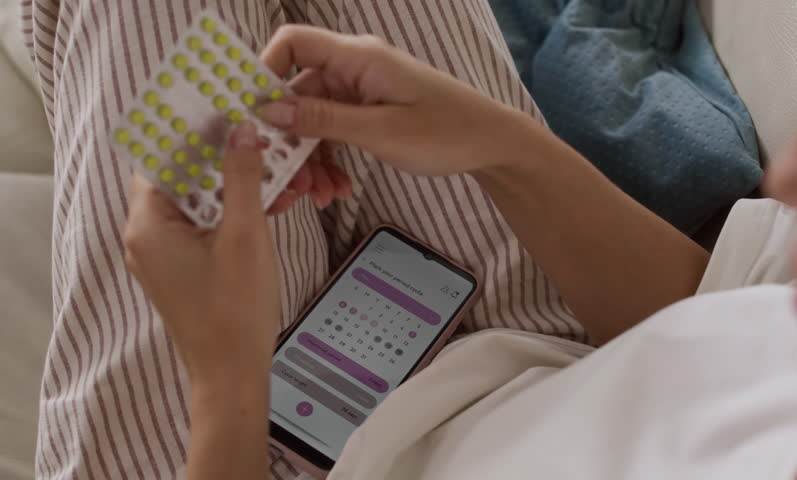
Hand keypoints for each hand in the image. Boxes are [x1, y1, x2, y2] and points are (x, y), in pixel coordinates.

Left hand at [123, 121, 281, 389]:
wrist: (233, 373)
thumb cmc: (235, 309)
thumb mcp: (245, 235)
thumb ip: (243, 178)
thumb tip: (242, 130)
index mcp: (148, 224)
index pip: (160, 159)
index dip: (191, 133)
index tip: (225, 112)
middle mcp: (147, 236)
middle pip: (182, 178)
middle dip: (224, 159)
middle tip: (259, 139)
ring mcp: (164, 255)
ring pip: (198, 202)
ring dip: (234, 187)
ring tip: (275, 174)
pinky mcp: (184, 269)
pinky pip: (205, 226)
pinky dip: (232, 213)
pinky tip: (268, 205)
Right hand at [257, 25, 530, 177]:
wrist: (492, 145)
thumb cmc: (446, 131)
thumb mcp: (379, 131)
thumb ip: (323, 119)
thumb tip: (269, 110)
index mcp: (358, 56)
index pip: (292, 43)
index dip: (264, 72)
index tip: (251, 115)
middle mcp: (355, 68)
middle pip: (298, 92)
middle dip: (288, 138)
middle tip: (286, 181)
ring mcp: (363, 91)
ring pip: (315, 119)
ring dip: (310, 158)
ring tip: (317, 196)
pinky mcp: (370, 112)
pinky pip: (335, 132)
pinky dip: (331, 159)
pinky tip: (335, 189)